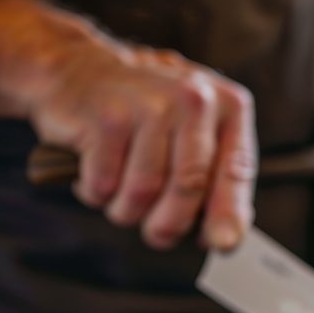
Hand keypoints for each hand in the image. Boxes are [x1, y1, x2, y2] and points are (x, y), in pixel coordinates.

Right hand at [25, 26, 255, 249]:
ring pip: (144, 191)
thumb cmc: (149, 116)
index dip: (229, 214)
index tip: (224, 245)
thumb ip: (219, 185)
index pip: (236, 171)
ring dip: (128, 211)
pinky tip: (98, 176)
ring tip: (122, 198)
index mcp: (230, 107)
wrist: (78, 67)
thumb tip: (225, 240)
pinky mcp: (106, 114)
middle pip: (190, 186)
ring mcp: (150, 103)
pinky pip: (106, 183)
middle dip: (171, 224)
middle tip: (159, 236)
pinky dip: (98, 194)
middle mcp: (194, 99)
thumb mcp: (197, 138)